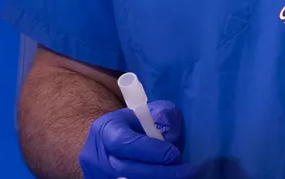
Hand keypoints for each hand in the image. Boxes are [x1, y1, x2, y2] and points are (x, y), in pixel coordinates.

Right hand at [79, 100, 194, 178]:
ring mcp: (99, 175)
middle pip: (128, 170)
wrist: (109, 141)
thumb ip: (163, 116)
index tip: (174, 154)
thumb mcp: (149, 111)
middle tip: (186, 171)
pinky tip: (168, 178)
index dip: (151, 150)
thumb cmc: (132, 124)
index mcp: (106, 130)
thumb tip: (171, 137)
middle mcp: (98, 156)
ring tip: (180, 175)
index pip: (124, 142)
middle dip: (161, 172)